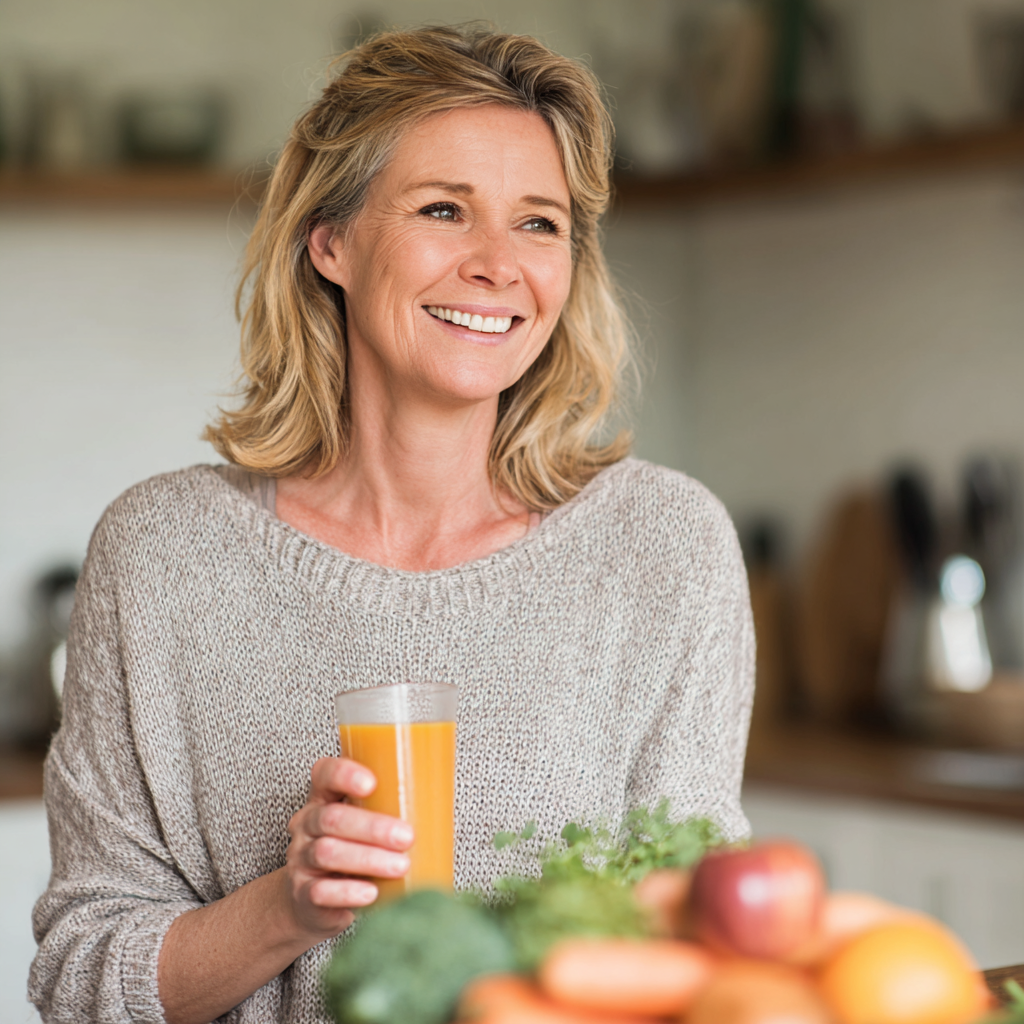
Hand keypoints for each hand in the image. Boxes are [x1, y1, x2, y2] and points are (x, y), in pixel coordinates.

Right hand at [282, 756, 413, 939]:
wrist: (313, 900)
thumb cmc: (353, 848)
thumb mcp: (366, 821)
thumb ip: (391, 807)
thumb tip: (446, 798)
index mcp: (325, 797)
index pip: (324, 774)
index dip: (344, 774)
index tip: (372, 782)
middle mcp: (308, 824)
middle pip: (331, 818)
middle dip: (372, 827)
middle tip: (407, 837)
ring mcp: (301, 858)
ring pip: (327, 852)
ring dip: (367, 859)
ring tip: (400, 866)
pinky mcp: (303, 893)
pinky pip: (320, 891)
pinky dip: (347, 892)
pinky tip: (371, 893)